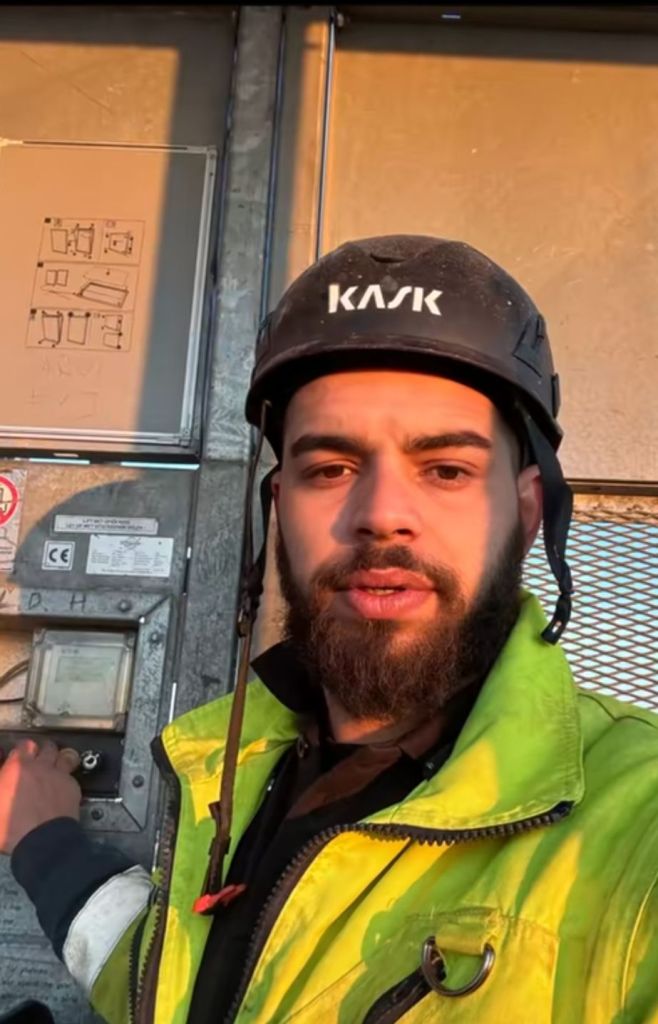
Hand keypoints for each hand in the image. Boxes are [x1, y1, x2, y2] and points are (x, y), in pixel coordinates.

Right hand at [0, 739, 81, 854]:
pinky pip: (72, 775)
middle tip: (39, 756)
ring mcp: (58, 776)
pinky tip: (64, 784)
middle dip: (43, 749)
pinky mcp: (72, 788)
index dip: (22, 748)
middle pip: (46, 746)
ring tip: (56, 762)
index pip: (22, 745)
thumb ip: (1, 786)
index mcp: (16, 768)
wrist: (40, 842)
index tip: (20, 753)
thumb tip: (3, 785)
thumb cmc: (12, 829)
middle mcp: (39, 767)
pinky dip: (68, 777)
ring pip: (63, 755)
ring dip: (59, 758)